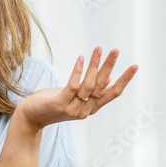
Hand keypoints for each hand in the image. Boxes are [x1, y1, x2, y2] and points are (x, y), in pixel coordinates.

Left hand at [17, 48, 137, 129]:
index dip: (124, 80)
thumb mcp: (74, 97)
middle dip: (109, 67)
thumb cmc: (52, 103)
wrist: (30, 117)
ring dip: (94, 65)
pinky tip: (81, 58)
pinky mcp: (59, 104)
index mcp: (91, 108)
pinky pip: (72, 86)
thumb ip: (91, 91)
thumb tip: (107, 79)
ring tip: (98, 49)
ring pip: (88, 86)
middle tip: (116, 51)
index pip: (112, 93)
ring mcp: (72, 109)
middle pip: (101, 87)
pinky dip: (77, 72)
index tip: (135, 66)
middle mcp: (84, 111)